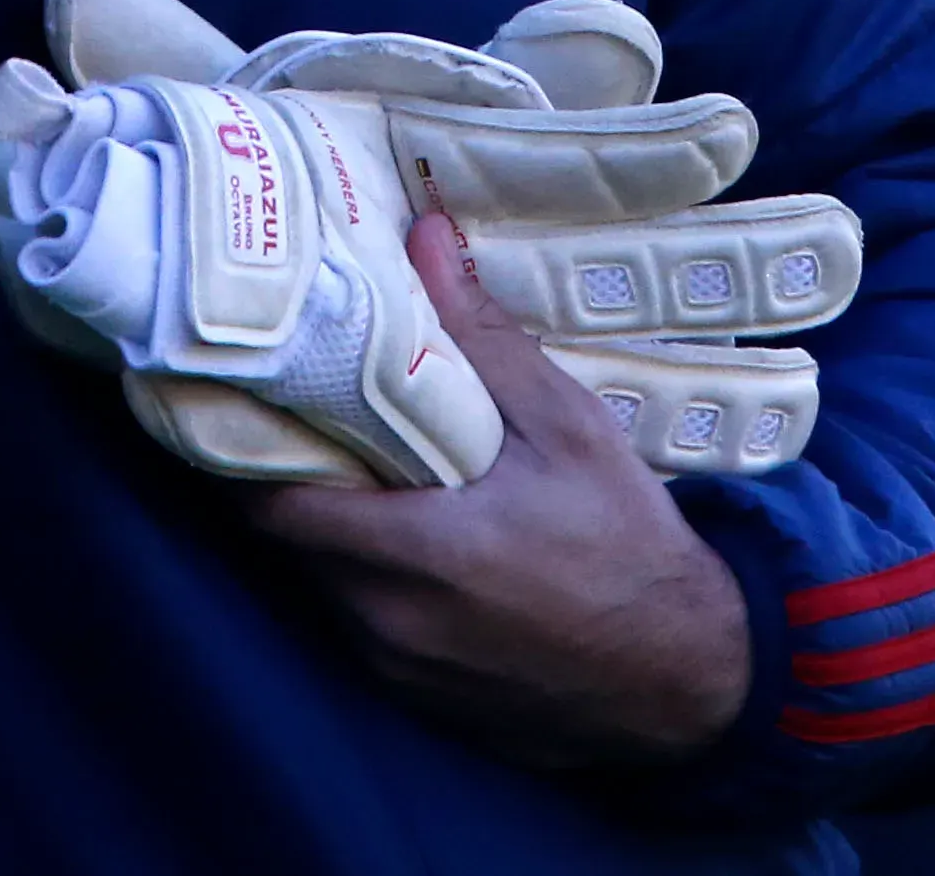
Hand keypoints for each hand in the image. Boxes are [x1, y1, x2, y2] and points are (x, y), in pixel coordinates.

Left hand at [250, 215, 751, 766]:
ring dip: (332, 527)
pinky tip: (409, 532)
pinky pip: (358, 621)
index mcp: (414, 551)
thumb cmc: (627, 542)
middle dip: (291, 477)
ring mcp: (394, 667)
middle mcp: (384, 620)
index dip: (253, 447)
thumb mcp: (566, 425)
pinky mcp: (414, 694)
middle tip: (309, 409)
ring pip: (322, 582)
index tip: (257, 391)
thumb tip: (424, 241)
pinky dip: (366, 576)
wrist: (681, 675)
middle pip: (286, 541)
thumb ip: (483, 340)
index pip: (272, 504)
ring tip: (361, 462)